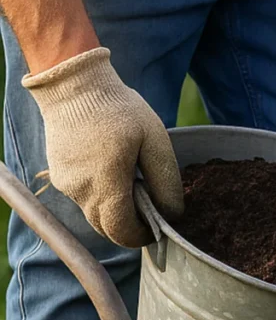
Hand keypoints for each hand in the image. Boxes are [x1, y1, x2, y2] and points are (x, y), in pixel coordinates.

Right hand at [23, 47, 182, 246]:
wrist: (73, 84)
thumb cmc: (119, 110)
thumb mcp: (156, 142)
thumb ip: (166, 182)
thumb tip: (171, 215)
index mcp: (105, 182)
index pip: (122, 231)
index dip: (142, 236)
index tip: (156, 227)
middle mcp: (81, 190)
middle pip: (108, 230)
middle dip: (130, 227)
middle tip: (148, 206)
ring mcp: (66, 185)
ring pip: (95, 216)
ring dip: (116, 212)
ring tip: (130, 183)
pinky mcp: (59, 177)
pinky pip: (85, 200)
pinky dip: (102, 198)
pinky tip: (112, 173)